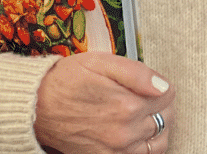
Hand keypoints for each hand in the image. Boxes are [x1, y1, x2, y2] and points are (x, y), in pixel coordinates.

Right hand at [34, 53, 174, 153]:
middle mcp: (125, 132)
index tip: (154, 82)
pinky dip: (145, 146)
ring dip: (158, 127)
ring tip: (146, 114)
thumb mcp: (102, 62)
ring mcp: (116, 150)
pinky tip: (136, 131)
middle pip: (166, 119)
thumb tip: (163, 85)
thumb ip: (137, 73)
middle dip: (162, 104)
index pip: (169, 96)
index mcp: (127, 105)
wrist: (38, 107)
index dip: (163, 84)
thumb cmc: (69, 80)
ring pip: (159, 143)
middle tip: (150, 95)